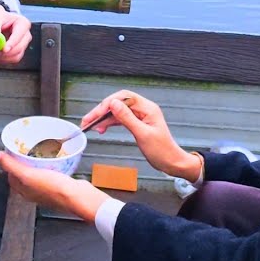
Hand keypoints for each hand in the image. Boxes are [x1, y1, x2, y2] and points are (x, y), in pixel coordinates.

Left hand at [0, 5, 31, 65]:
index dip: (12, 43)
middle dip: (5, 53)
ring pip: (16, 56)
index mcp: (22, 23)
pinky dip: (2, 59)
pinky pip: (12, 60)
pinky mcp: (19, 52)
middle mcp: (26, 34)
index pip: (19, 35)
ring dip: (2, 57)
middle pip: (19, 47)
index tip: (3, 49)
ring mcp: (23, 44)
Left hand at [0, 151, 110, 221]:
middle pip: (24, 174)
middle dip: (24, 161)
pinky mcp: (59, 186)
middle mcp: (34, 192)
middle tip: (27, 149)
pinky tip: (55, 159)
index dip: (10, 163)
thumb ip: (11, 166)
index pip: (11, 175)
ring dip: (38, 162)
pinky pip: (51, 173)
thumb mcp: (28, 175)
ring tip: (41, 151)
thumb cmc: (54, 189)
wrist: (78, 197)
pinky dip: (50, 165)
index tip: (13, 151)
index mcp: (24, 191)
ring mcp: (47, 189)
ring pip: (38, 173)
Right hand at [81, 91, 201, 181]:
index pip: (123, 98)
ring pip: (117, 111)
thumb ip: (127, 118)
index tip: (96, 115)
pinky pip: (120, 119)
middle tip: (88, 121)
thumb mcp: (142, 134)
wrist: (171, 162)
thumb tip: (113, 104)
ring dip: (104, 118)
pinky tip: (102, 129)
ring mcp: (140, 116)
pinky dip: (110, 123)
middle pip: (118, 103)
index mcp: (147, 108)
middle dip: (102, 111)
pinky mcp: (137, 123)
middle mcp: (143, 108)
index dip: (107, 104)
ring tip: (91, 126)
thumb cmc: (162, 150)